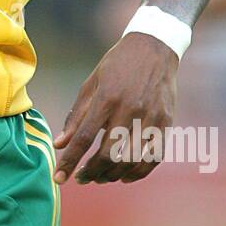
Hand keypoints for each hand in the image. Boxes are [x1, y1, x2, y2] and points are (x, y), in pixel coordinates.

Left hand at [52, 34, 178, 184]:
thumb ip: (76, 115)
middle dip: (91, 172)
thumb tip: (59, 144)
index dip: (70, 161)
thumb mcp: (91, 83)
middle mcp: (130, 109)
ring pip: (131, 160)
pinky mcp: (166, 122)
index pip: (84, 138)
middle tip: (82, 178)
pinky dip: (138, 172)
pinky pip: (153, 157)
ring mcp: (151, 117)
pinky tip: (124, 177)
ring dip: (113, 175)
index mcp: (107, 97)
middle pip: (109, 154)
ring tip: (100, 177)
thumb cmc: (117, 65)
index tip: (59, 178)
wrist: (154, 47)